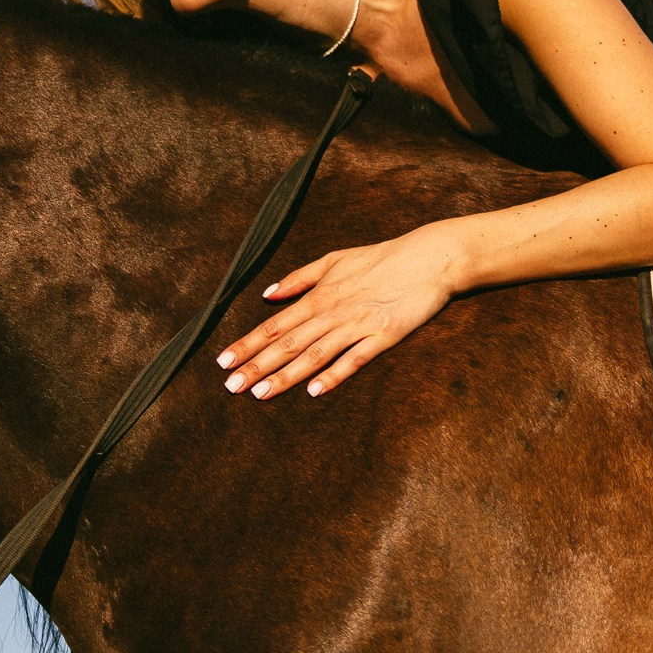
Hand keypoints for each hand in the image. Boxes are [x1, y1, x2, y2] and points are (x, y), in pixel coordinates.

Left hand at [215, 223, 468, 399]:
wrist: (428, 258)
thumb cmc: (380, 259)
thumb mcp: (334, 260)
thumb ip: (299, 278)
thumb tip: (267, 294)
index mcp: (319, 295)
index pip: (276, 324)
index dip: (248, 343)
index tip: (223, 362)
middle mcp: (333, 311)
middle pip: (289, 343)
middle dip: (257, 365)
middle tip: (231, 386)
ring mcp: (358, 324)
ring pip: (315, 354)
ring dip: (286, 375)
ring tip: (260, 394)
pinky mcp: (384, 335)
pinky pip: (355, 358)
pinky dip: (335, 374)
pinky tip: (315, 391)